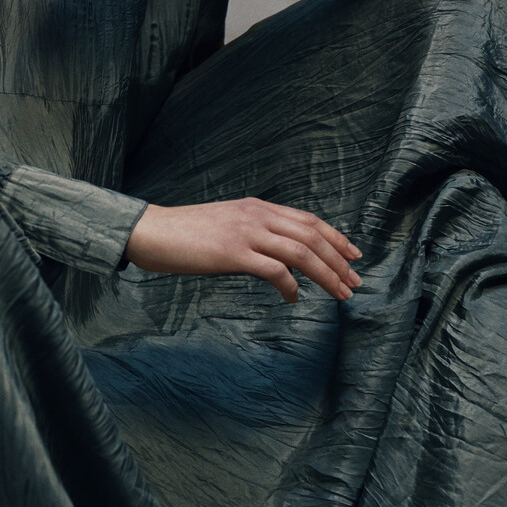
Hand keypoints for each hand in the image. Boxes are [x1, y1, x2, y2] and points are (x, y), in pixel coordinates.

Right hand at [125, 199, 361, 302]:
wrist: (151, 231)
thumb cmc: (184, 234)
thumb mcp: (226, 226)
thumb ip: (254, 236)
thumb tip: (279, 262)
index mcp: (257, 207)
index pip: (308, 220)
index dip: (335, 238)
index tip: (353, 256)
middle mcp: (257, 215)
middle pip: (312, 235)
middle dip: (338, 261)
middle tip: (354, 282)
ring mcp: (246, 232)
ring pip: (301, 251)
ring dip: (325, 275)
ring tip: (338, 294)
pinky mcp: (233, 253)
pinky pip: (275, 269)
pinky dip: (291, 286)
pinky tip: (294, 298)